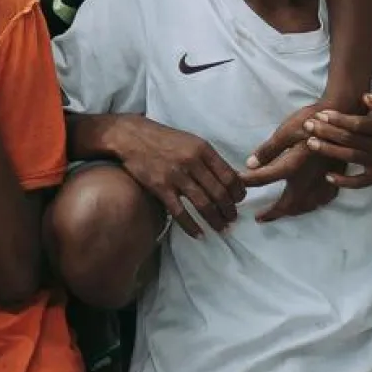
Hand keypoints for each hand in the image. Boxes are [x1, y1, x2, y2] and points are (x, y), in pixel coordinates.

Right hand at [109, 116, 244, 235]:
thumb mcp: (192, 141)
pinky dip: (192, 226)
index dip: (238, 193)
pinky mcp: (160, 187)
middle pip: (219, 193)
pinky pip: (180, 212)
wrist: (132, 136)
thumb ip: (210, 158)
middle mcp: (192, 162)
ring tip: (221, 228)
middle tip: (232, 219)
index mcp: (203, 149)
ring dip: (215, 220)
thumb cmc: (165, 139)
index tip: (239, 201)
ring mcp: (176, 176)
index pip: (230, 176)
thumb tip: (231, 178)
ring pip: (203, 204)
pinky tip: (199, 234)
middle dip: (229, 210)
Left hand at [240, 103, 344, 219]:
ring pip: (306, 206)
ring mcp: (324, 182)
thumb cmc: (312, 121)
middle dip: (272, 213)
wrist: (344, 117)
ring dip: (292, 212)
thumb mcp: (286, 131)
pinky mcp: (337, 179)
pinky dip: (311, 206)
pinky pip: (322, 201)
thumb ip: (268, 150)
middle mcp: (308, 181)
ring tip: (282, 213)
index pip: (263, 179)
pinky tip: (308, 202)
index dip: (247, 182)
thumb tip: (249, 165)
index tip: (238, 186)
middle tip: (261, 218)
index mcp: (292, 167)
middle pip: (287, 204)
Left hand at [303, 94, 371, 187]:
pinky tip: (327, 176)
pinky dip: (343, 181)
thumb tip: (364, 96)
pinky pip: (360, 182)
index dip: (339, 119)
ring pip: (350, 158)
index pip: (359, 124)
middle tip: (307, 126)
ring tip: (310, 144)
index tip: (322, 114)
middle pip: (350, 140)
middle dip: (327, 132)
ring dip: (329, 151)